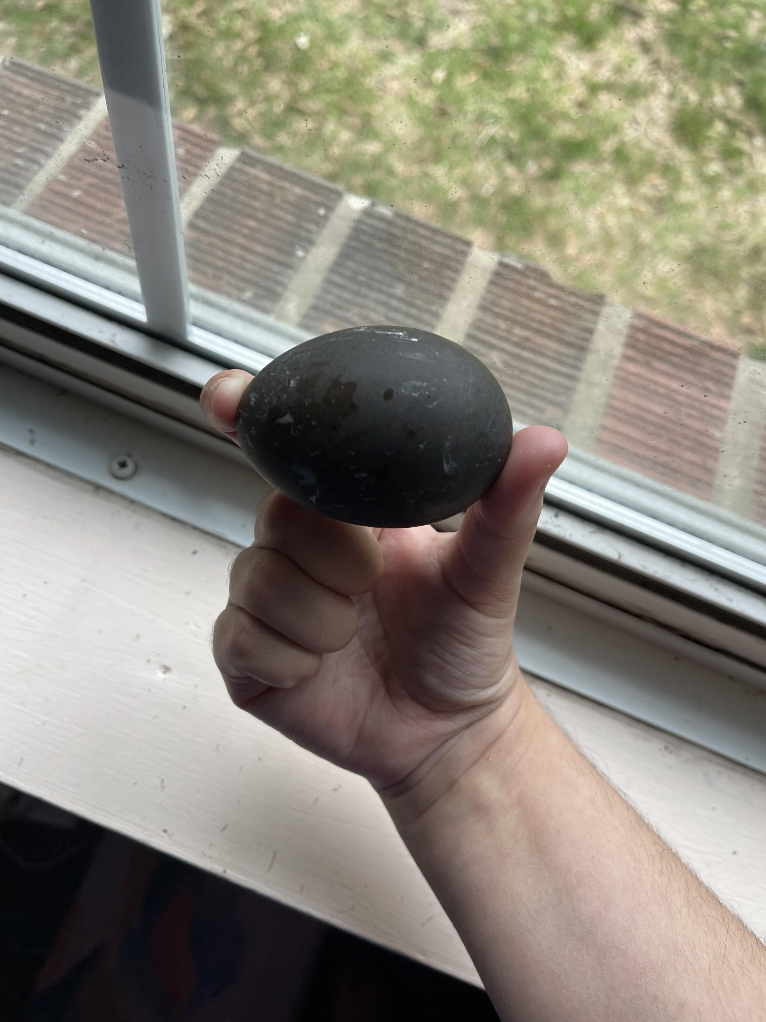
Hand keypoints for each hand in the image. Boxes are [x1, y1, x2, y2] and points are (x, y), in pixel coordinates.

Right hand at [201, 369, 566, 806]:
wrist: (448, 731)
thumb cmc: (462, 644)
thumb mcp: (488, 571)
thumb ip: (506, 505)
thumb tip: (544, 439)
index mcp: (346, 513)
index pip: (286, 451)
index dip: (249, 415)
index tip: (229, 397)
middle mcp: (300, 549)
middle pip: (275, 512)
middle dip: (333, 552)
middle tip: (373, 581)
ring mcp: (269, 601)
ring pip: (258, 576)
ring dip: (321, 614)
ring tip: (356, 633)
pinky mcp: (248, 655)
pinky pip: (242, 635)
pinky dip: (293, 655)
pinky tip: (322, 668)